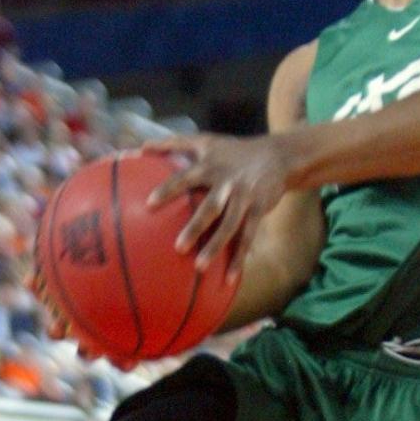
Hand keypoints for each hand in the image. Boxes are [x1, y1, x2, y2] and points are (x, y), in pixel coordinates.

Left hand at [144, 132, 288, 279]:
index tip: (150, 203)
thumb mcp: (206, 141)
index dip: (169, 189)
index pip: (185, 177)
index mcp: (210, 166)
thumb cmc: (233, 151)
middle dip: (196, 227)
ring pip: (230, 226)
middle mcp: (227, 182)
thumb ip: (174, 143)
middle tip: (178, 247)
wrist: (277, 156)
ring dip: (216, 247)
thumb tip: (142, 147)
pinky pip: (248, 238)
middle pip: (210, 207)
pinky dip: (239, 258)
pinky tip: (229, 279)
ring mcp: (245, 197)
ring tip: (199, 267)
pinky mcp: (259, 210)